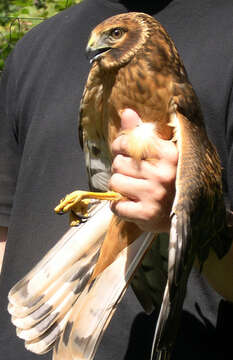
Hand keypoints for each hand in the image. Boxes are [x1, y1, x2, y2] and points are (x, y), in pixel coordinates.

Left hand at [109, 109, 177, 232]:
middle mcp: (163, 174)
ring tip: (131, 190)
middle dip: (120, 169)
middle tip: (132, 176)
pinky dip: (118, 206)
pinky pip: (116, 205)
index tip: (123, 153)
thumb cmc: (167, 181)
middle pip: (119, 163)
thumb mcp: (159, 154)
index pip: (129, 142)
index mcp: (169, 154)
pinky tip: (129, 205)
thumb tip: (126, 112)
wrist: (181, 216)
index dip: (120, 147)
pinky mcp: (146, 214)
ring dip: (118, 187)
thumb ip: (141, 133)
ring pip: (115, 182)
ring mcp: (155, 194)